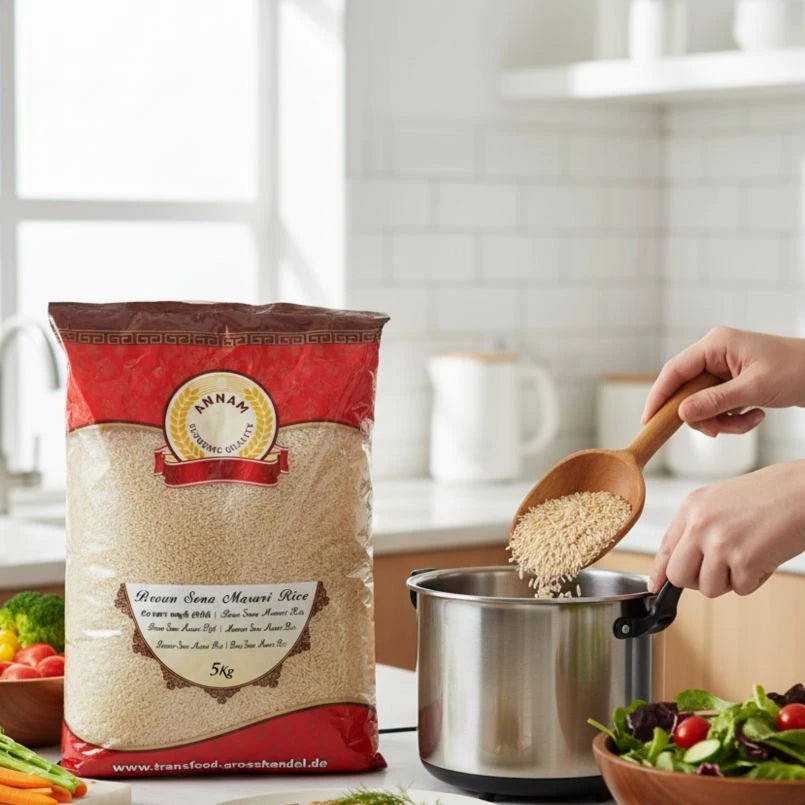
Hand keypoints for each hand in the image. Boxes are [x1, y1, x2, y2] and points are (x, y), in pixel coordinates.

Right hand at [642, 326, 804, 436]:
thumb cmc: (799, 370)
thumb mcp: (754, 389)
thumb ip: (715, 401)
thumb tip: (681, 414)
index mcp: (716, 344)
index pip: (674, 371)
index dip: (659, 396)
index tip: (649, 420)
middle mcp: (715, 353)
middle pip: (687, 391)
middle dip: (702, 415)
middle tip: (716, 431)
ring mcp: (724, 368)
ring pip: (702, 403)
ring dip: (721, 420)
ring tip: (747, 422)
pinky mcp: (733, 382)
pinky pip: (718, 406)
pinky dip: (733, 418)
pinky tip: (756, 415)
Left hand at [648, 461, 804, 596]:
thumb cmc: (770, 495)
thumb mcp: (719, 502)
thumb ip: (697, 528)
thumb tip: (679, 562)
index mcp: (691, 508)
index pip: (665, 548)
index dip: (660, 572)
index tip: (655, 586)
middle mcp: (700, 524)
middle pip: (678, 575)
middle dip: (697, 581)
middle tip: (719, 570)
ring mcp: (720, 542)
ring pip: (708, 588)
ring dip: (730, 580)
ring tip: (749, 554)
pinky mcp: (744, 560)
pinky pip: (740, 589)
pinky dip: (755, 580)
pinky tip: (765, 556)